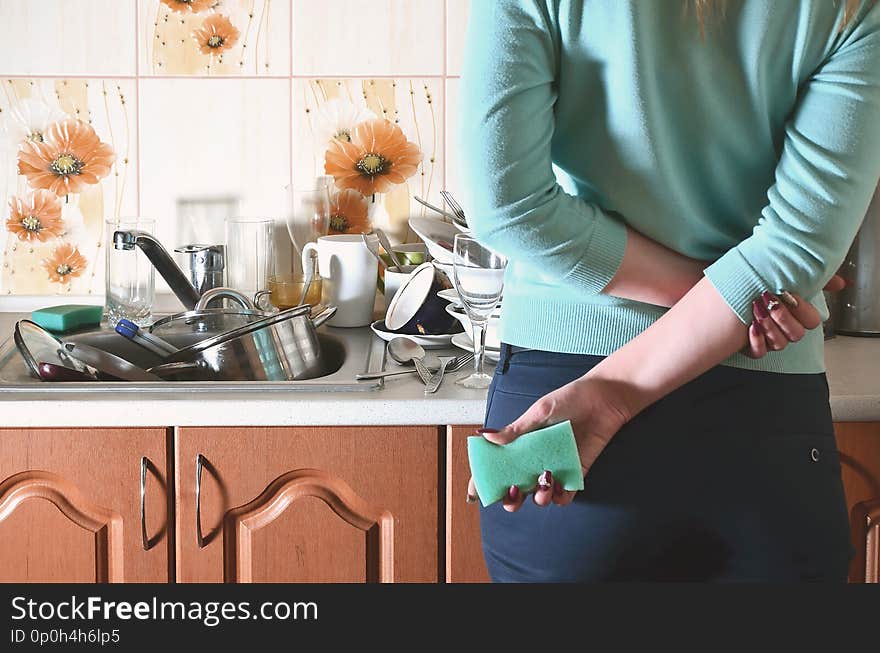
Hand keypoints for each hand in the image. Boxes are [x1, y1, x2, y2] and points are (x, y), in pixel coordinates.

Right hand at [466, 374, 631, 511]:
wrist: (605, 398)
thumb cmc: (571, 398)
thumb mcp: (539, 411)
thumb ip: (515, 429)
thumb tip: (486, 436)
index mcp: (522, 444)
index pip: (499, 465)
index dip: (485, 481)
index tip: (474, 493)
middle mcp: (536, 459)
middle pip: (516, 489)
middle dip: (510, 499)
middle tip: (513, 491)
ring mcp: (555, 467)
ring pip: (539, 496)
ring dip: (538, 496)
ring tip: (544, 480)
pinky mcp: (576, 473)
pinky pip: (565, 495)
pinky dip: (560, 497)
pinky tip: (559, 486)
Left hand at [744, 275, 844, 357]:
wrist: (725, 284)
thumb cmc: (755, 279)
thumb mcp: (784, 273)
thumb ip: (815, 279)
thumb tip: (841, 283)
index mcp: (794, 312)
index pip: (811, 322)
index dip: (802, 311)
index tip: (788, 294)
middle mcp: (783, 327)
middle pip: (796, 334)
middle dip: (784, 318)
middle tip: (769, 302)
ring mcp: (767, 338)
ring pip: (780, 344)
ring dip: (769, 327)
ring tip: (755, 310)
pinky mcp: (749, 346)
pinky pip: (759, 353)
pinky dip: (756, 341)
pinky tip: (750, 327)